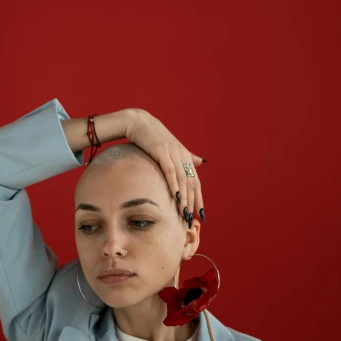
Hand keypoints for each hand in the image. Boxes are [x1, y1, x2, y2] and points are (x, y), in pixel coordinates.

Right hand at [123, 108, 204, 223]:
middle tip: (191, 218)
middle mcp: (182, 155)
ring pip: (182, 179)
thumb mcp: (172, 147)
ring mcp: (172, 153)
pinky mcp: (161, 152)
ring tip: (184, 212)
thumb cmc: (153, 136)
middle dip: (192, 202)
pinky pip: (169, 171)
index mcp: (185, 156)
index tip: (201, 214)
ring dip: (184, 197)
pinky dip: (173, 184)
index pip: (195, 181)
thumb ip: (187, 156)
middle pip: (191, 182)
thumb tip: (201, 161)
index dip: (199, 198)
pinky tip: (175, 196)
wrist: (139, 122)